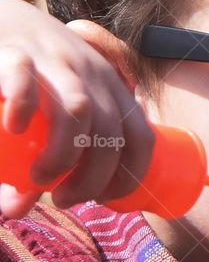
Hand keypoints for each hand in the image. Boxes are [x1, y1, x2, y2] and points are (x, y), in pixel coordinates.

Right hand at [0, 0, 154, 217]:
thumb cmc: (29, 75)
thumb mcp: (44, 115)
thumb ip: (30, 163)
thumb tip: (14, 210)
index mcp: (112, 89)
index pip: (141, 137)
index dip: (129, 175)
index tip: (100, 199)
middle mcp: (92, 73)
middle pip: (111, 133)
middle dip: (93, 177)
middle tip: (64, 199)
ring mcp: (56, 59)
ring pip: (78, 110)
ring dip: (64, 154)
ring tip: (40, 180)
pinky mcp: (16, 50)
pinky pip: (26, 78)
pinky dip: (23, 107)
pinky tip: (14, 129)